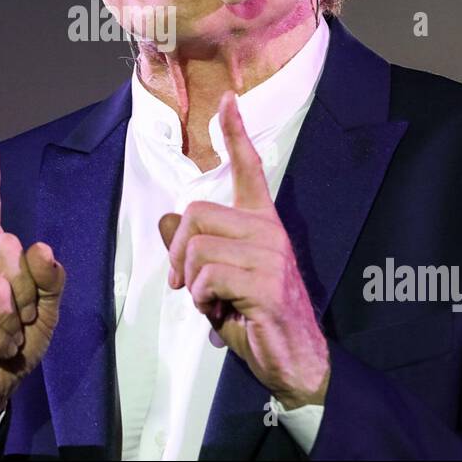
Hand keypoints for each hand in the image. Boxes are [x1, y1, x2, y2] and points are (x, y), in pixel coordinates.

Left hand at [159, 91, 329, 408]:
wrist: (295, 360)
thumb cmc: (257, 318)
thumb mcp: (218, 279)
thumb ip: (195, 248)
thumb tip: (166, 218)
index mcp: (261, 224)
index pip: (250, 168)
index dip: (236, 133)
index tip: (228, 101)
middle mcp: (268, 231)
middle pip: (195, 213)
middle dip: (178, 252)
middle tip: (187, 284)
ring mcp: (271, 256)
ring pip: (197, 248)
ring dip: (193, 285)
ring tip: (214, 302)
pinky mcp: (267, 284)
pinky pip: (209, 277)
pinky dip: (203, 301)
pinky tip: (223, 313)